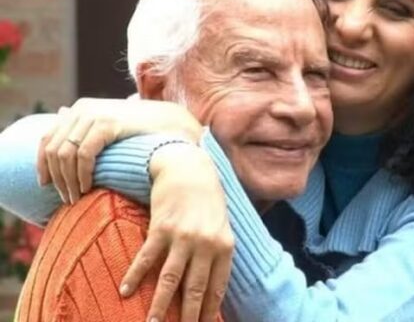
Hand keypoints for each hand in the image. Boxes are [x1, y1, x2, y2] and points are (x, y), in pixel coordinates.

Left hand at [37, 97, 201, 203]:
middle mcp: (82, 109)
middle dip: (57, 178)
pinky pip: (84, 155)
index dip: (42, 164)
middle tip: (67, 198)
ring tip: (76, 197)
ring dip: (68, 181)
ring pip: (65, 154)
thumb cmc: (142, 130)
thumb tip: (60, 120)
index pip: (47, 138)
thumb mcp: (110, 127)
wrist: (171, 123)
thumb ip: (86, 129)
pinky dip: (82, 174)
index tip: (46, 185)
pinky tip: (89, 187)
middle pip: (54, 149)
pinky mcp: (107, 124)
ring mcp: (94, 115)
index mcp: (79, 109)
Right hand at [120, 143, 233, 321]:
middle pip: (194, 289)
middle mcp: (206, 244)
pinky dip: (135, 276)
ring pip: (170, 279)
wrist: (190, 169)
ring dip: (159, 305)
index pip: (216, 287)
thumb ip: (217, 253)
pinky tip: (126, 291)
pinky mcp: (162, 227)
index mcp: (224, 247)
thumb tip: (211, 284)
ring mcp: (184, 236)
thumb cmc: (207, 200)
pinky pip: (147, 257)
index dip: (208, 310)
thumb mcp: (221, 226)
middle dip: (186, 316)